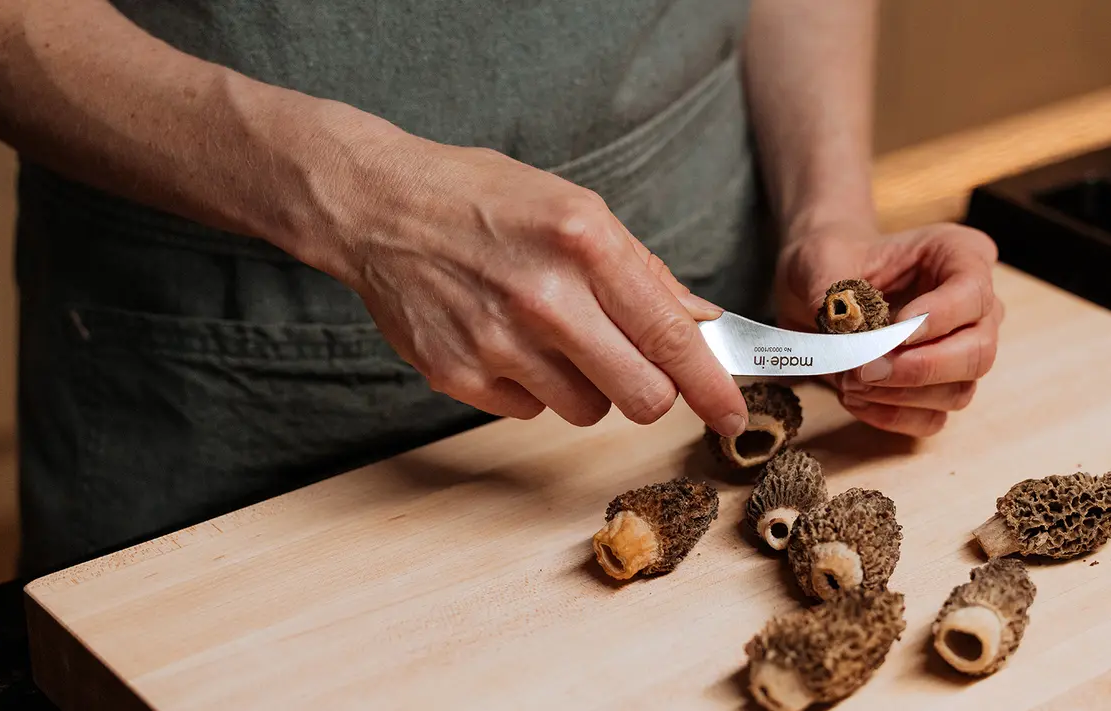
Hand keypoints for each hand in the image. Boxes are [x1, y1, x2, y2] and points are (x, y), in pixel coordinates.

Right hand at [304, 115, 747, 434]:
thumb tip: (702, 323)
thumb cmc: (482, 199)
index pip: (671, 336)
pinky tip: (506, 341)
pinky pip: (530, 413)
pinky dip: (531, 388)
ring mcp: (496, 342)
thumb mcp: (574, 208)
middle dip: (651, 392)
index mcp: (583, 242)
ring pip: (587, 412)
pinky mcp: (458, 375)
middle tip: (634, 367)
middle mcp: (543, 297)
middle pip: (641, 397)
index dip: (711, 388)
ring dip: (586, 386)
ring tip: (550, 335)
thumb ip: (643, 271)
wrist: (378, 206)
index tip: (732, 417)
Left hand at [776, 221, 1002, 435]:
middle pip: (979, 351)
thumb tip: (852, 333)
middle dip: (922, 367)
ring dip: (899, 394)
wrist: (814, 290)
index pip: (973, 291)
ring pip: (959, 391)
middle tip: (868, 368)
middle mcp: (972, 307)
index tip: (894, 331)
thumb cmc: (829, 261)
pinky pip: (931, 419)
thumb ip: (835, 294)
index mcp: (958, 255)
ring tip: (849, 379)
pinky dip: (890, 415)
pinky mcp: (936, 390)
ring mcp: (959, 352)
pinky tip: (853, 396)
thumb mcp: (820, 260)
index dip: (939, 316)